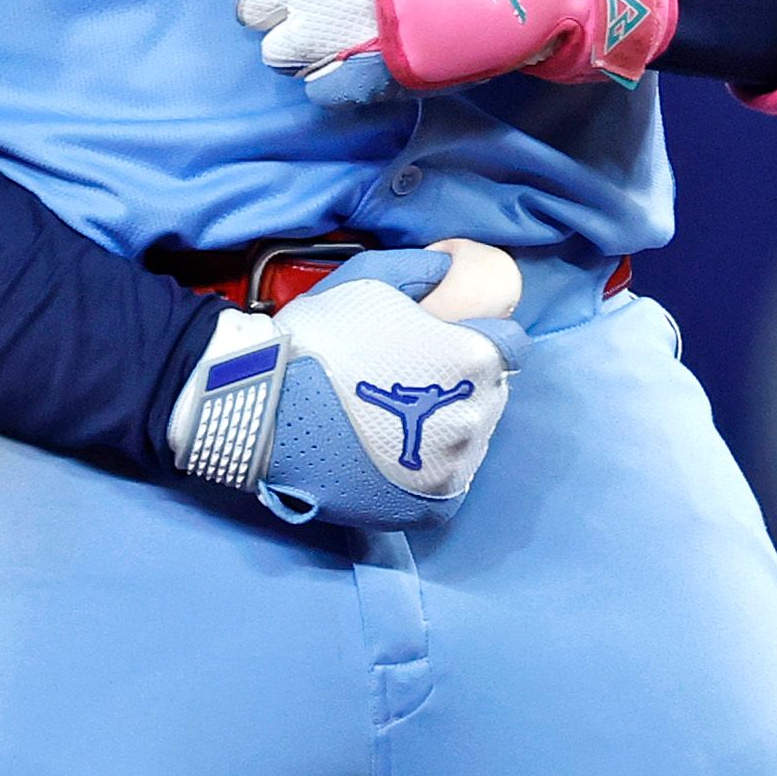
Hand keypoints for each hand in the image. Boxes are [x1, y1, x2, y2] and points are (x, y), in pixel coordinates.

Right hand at [164, 244, 527, 530]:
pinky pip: (449, 482)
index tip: (448, 341)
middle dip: (460, 383)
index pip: (510, 346)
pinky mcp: (430, 507)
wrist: (265, 410)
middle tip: (410, 377)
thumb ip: (421, 268)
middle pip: (489, 394)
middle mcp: (477, 416)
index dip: (479, 337)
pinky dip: (431, 469)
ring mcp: (455, 466)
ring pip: (471, 438)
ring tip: (394, 418)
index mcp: (474, 358)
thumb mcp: (369, 277)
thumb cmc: (321, 338)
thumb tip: (449, 268)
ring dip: (447, 426)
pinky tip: (396, 452)